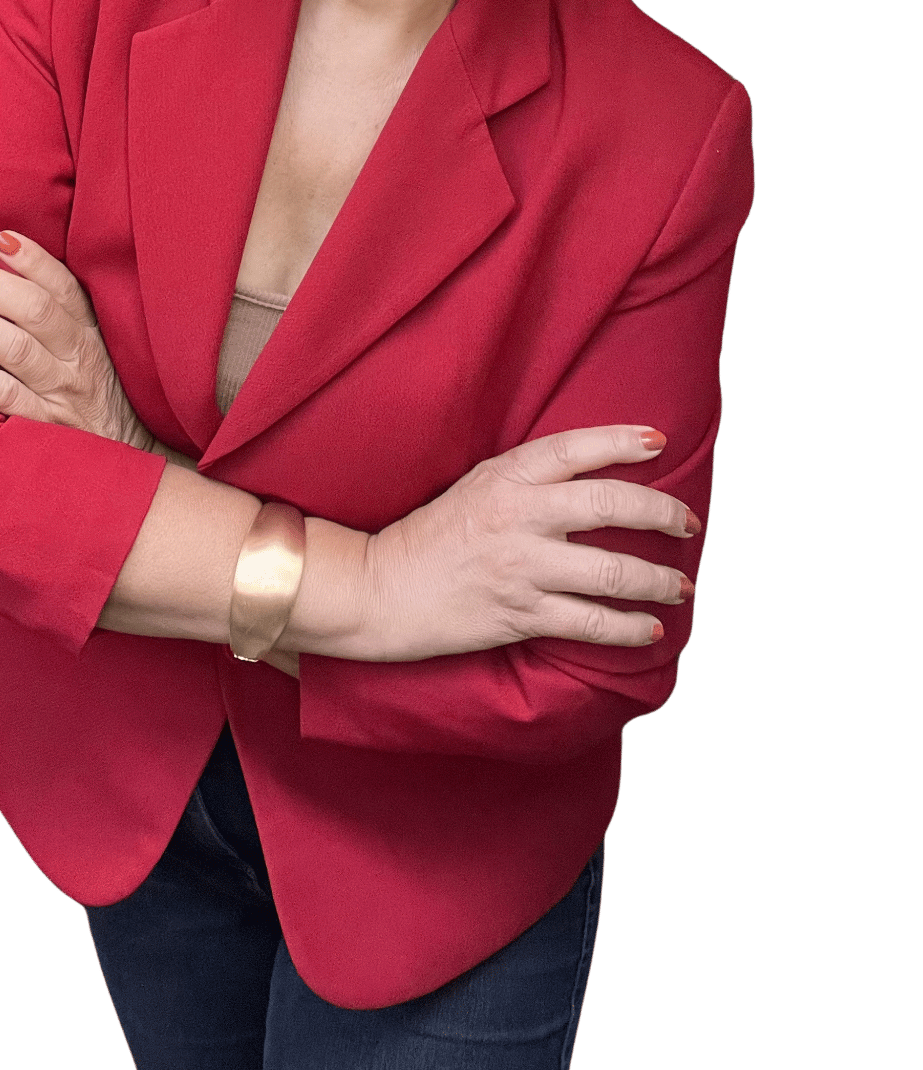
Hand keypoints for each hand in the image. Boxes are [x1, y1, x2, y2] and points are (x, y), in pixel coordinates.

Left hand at [0, 230, 156, 449]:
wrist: (131, 457)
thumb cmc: (98, 393)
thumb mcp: (94, 348)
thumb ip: (59, 315)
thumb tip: (4, 270)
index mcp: (91, 332)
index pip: (64, 287)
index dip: (32, 261)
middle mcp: (79, 358)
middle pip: (34, 312)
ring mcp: (62, 393)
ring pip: (16, 350)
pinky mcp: (46, 427)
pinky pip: (8, 398)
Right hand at [363, 427, 699, 659]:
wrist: (381, 588)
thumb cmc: (433, 533)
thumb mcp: (479, 485)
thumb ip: (531, 477)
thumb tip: (596, 474)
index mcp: (507, 476)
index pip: (576, 448)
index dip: (623, 440)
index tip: (660, 442)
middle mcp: (518, 517)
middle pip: (610, 503)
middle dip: (662, 513)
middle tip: (688, 523)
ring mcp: (521, 568)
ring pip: (611, 571)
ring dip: (658, 580)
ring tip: (681, 584)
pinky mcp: (519, 615)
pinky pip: (590, 623)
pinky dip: (629, 628)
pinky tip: (650, 629)